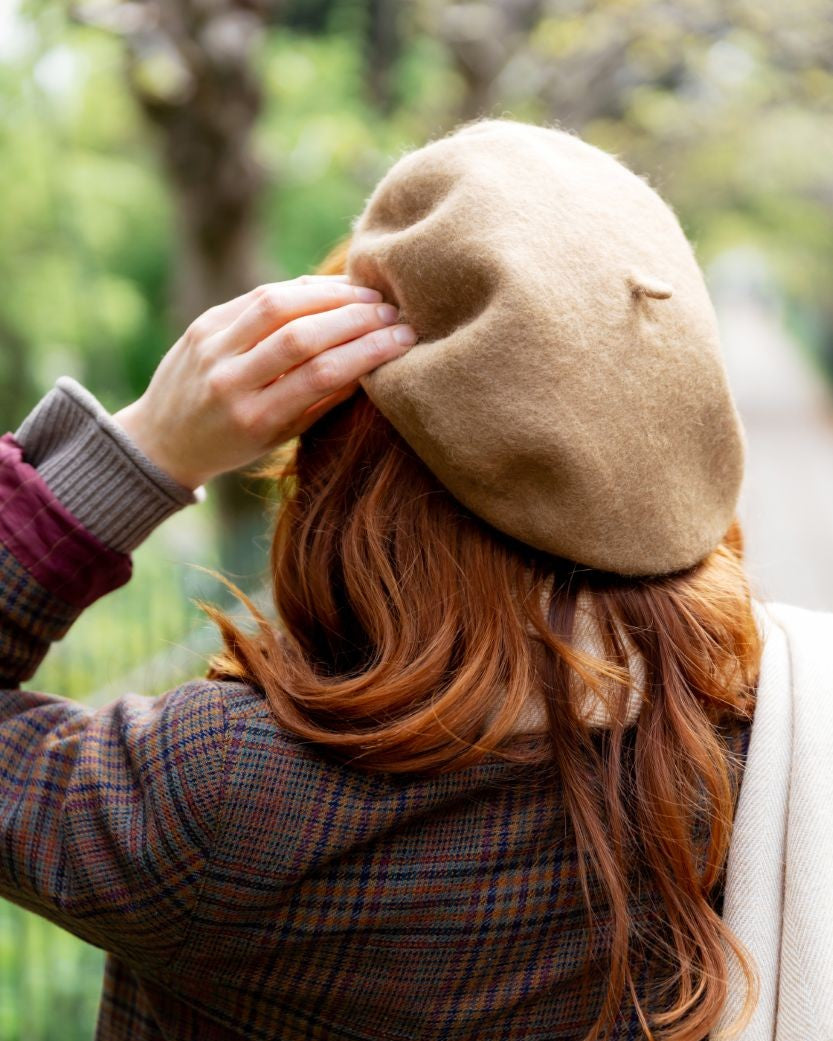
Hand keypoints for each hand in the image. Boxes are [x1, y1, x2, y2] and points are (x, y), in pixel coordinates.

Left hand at [113, 275, 415, 489]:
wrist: (161, 441)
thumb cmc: (235, 444)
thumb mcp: (281, 437)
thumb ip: (322, 400)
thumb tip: (374, 361)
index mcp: (255, 419)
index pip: (322, 375)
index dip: (369, 351)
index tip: (404, 339)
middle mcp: (229, 382)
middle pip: (301, 335)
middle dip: (355, 318)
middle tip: (393, 313)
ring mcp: (211, 348)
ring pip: (278, 304)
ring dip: (331, 294)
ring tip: (367, 295)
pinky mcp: (202, 323)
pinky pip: (258, 296)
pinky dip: (300, 289)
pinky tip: (331, 289)